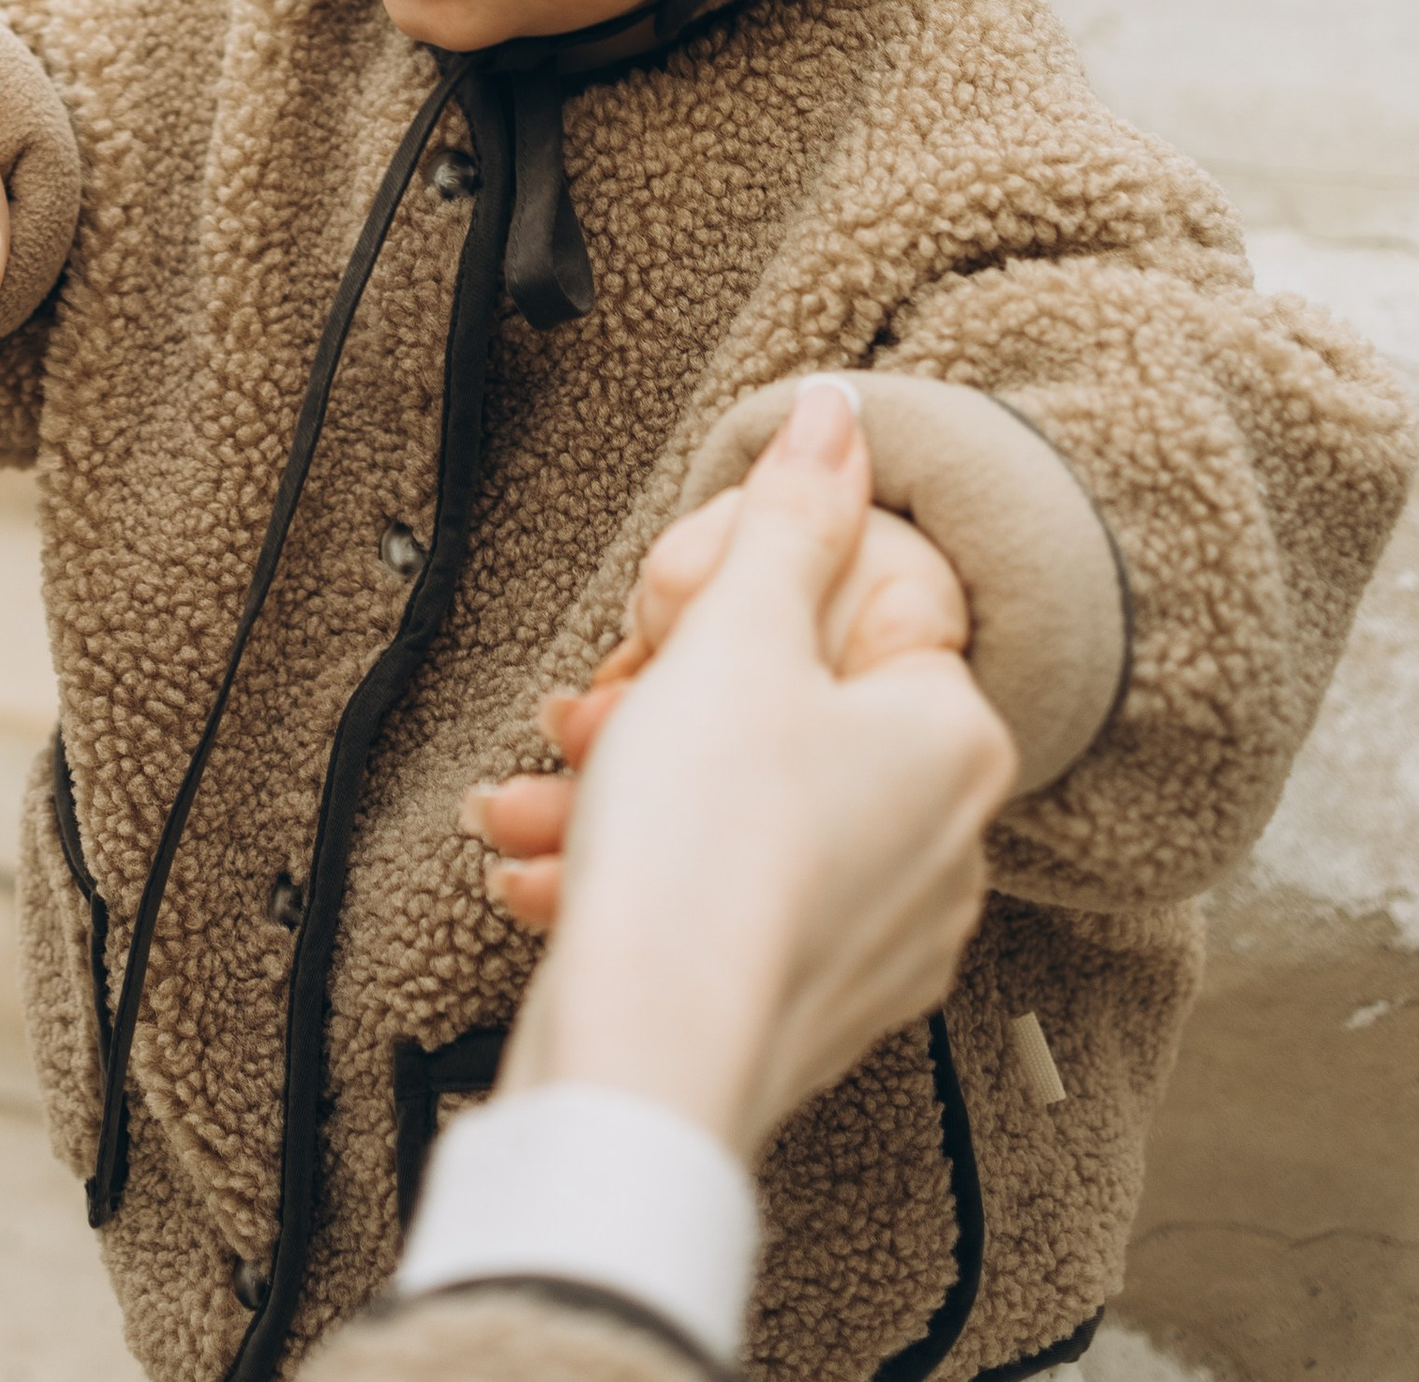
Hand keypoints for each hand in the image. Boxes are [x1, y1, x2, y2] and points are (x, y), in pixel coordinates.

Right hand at [469, 383, 1015, 1157]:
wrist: (642, 1069)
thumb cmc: (700, 856)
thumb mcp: (733, 639)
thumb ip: (790, 517)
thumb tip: (840, 419)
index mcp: (951, 734)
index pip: (861, 588)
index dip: (739, 588)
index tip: (669, 616)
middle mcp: (944, 834)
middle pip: (791, 695)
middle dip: (658, 691)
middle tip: (592, 709)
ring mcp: (883, 925)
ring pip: (740, 797)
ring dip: (624, 778)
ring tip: (536, 800)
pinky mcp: (813, 992)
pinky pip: (726, 886)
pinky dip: (637, 863)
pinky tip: (550, 866)